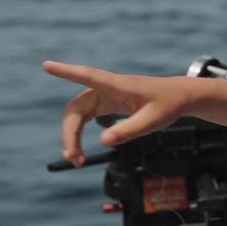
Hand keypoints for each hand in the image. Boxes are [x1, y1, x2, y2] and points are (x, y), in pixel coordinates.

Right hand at [44, 60, 192, 166]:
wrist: (179, 97)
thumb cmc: (168, 104)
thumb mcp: (153, 121)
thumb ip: (129, 130)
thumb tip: (103, 141)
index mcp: (119, 85)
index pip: (88, 75)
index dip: (67, 71)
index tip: (47, 65)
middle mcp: (108, 88)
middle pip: (76, 108)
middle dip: (69, 133)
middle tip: (72, 159)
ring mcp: (105, 95)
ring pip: (78, 114)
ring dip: (72, 136)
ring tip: (76, 160)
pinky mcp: (107, 103)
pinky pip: (85, 117)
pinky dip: (79, 133)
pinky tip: (80, 150)